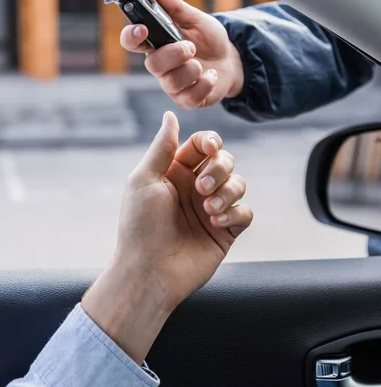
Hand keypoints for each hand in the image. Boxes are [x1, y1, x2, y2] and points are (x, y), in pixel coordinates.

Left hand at [82, 112, 251, 363]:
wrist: (149, 272)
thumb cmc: (140, 226)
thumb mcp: (144, 180)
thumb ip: (162, 147)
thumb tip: (170, 115)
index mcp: (175, 172)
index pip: (203, 145)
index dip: (210, 142)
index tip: (209, 149)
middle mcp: (195, 188)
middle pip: (225, 160)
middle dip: (219, 169)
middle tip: (201, 189)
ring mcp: (212, 209)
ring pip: (239, 183)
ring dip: (227, 192)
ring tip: (208, 211)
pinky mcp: (226, 231)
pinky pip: (246, 212)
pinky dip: (236, 213)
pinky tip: (217, 223)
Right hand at [120, 0, 243, 108]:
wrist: (231, 60)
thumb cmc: (209, 40)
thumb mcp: (196, 19)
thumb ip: (176, 8)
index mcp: (156, 44)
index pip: (132, 41)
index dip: (131, 36)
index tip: (142, 28)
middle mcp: (160, 66)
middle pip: (152, 65)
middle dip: (173, 54)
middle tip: (191, 47)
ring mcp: (172, 85)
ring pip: (171, 82)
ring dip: (191, 69)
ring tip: (203, 63)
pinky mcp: (187, 99)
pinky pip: (189, 96)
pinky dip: (205, 83)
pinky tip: (212, 75)